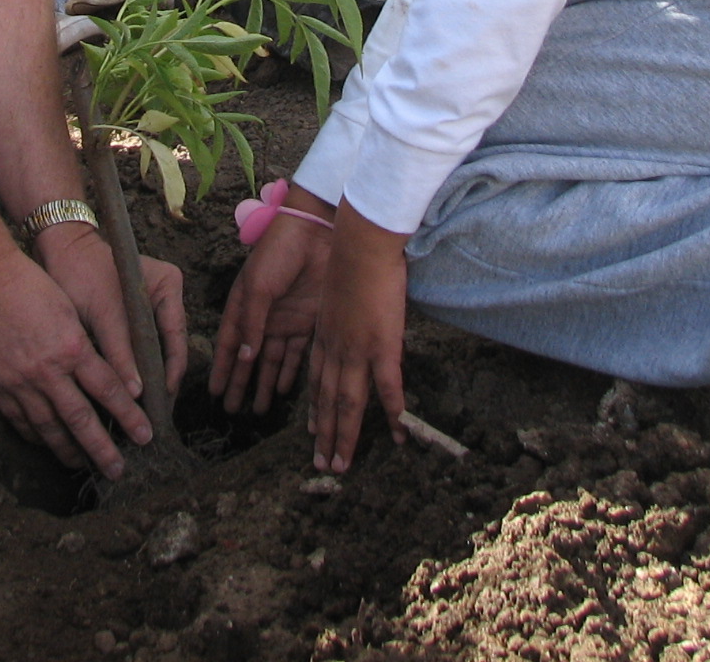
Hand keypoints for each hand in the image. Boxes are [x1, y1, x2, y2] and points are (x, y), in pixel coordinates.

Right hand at [0, 247, 153, 477]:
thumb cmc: (32, 285)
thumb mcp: (70, 311)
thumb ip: (85, 347)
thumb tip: (105, 379)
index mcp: (72, 346)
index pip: (109, 390)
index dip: (129, 415)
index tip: (145, 434)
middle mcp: (47, 369)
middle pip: (81, 420)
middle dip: (103, 448)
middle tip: (119, 470)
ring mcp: (18, 381)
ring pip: (49, 427)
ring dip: (69, 450)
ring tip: (84, 465)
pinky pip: (19, 420)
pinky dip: (36, 436)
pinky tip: (47, 443)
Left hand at [35, 220, 188, 397]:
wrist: (58, 248)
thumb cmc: (80, 273)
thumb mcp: (103, 315)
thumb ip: (120, 352)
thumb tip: (137, 395)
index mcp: (169, 287)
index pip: (177, 340)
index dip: (171, 375)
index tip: (163, 404)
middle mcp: (167, 296)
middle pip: (168, 347)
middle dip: (160, 381)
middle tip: (153, 416)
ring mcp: (152, 305)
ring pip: (154, 350)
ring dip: (147, 377)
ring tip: (141, 410)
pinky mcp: (134, 314)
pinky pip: (139, 345)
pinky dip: (134, 365)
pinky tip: (127, 391)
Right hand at [211, 187, 332, 414]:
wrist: (314, 233)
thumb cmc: (277, 253)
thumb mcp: (257, 288)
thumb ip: (251, 324)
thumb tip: (243, 358)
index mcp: (242, 305)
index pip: (228, 344)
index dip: (221, 368)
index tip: (214, 393)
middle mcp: (262, 317)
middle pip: (248, 358)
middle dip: (240, 383)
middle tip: (232, 411)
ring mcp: (285, 320)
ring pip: (273, 361)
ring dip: (266, 384)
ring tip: (258, 409)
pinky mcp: (308, 321)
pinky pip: (297, 354)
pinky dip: (291, 373)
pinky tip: (285, 390)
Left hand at [306, 203, 408, 473]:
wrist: (361, 245)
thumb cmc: (351, 259)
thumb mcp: (338, 292)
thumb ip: (342, 313)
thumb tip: (351, 321)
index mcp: (325, 334)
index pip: (317, 380)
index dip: (315, 408)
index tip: (313, 431)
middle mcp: (336, 348)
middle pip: (328, 399)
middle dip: (324, 433)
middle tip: (323, 463)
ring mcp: (357, 349)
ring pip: (348, 402)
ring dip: (345, 435)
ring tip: (341, 463)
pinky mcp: (381, 344)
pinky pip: (387, 386)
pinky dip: (391, 411)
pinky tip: (396, 432)